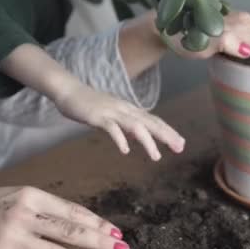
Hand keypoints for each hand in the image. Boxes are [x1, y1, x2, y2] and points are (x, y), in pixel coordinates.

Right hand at [0, 186, 128, 248]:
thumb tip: (80, 221)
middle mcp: (26, 214)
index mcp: (33, 196)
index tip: (116, 232)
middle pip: (70, 230)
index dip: (97, 223)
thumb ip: (45, 208)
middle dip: (100, 241)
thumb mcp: (18, 196)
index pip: (73, 211)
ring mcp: (14, 236)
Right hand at [55, 82, 185, 160]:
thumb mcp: (113, 116)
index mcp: (129, 110)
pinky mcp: (98, 116)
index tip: (181, 143)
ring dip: (147, 141)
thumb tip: (139, 137)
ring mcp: (112, 112)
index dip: (168, 131)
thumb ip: (126, 125)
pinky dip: (120, 138)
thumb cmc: (90, 105)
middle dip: (166, 135)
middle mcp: (125, 109)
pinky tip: (125, 150)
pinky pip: (111, 128)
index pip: (153, 120)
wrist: (69, 91)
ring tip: (156, 157)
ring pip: (135, 126)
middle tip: (180, 148)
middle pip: (150, 122)